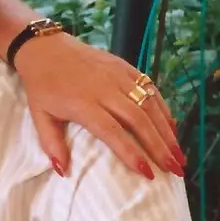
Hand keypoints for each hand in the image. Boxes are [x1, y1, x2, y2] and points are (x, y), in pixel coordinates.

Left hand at [12, 32, 182, 179]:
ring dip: (167, 132)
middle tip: (175, 170)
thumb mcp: (39, 116)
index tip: (148, 174)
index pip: (112, 131)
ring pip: (150, 105)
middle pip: (139, 120)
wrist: (45, 46)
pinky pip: (150, 89)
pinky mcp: (126, 66)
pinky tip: (172, 129)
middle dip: (160, 147)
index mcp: (83, 103)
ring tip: (179, 156)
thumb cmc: (42, 86)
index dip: (132, 153)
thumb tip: (63, 172)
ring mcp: (118, 75)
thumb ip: (51, 144)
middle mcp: (105, 89)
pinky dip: (164, 110)